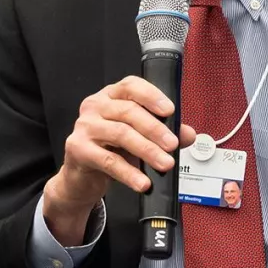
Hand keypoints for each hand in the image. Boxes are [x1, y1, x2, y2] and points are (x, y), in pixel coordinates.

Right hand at [44, 75, 195, 244]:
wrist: (81, 177)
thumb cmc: (110, 150)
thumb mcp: (139, 138)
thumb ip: (164, 133)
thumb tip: (188, 134)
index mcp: (111, 96)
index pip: (131, 86)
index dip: (151, 96)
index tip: (170, 110)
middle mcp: (95, 106)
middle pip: (128, 111)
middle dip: (155, 129)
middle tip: (173, 145)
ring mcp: (84, 126)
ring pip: (121, 134)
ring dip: (147, 150)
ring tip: (164, 164)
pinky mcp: (78, 149)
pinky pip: (108, 160)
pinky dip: (129, 172)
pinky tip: (142, 182)